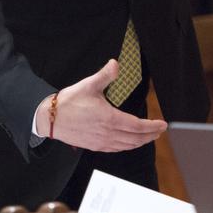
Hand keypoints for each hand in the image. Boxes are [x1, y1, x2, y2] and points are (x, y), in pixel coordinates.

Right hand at [34, 59, 166, 151]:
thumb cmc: (69, 101)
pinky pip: (115, 149)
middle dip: (150, 135)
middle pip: (135, 139)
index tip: (163, 125)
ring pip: (126, 146)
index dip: (152, 127)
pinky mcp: (94, 146)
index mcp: (109, 119)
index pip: (137, 126)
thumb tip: (115, 63)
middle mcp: (107, 133)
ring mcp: (101, 142)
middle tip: (159, 131)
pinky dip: (127, 146)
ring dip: (140, 142)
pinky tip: (129, 143)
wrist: (49, 118)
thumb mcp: (89, 85)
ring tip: (149, 137)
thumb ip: (105, 75)